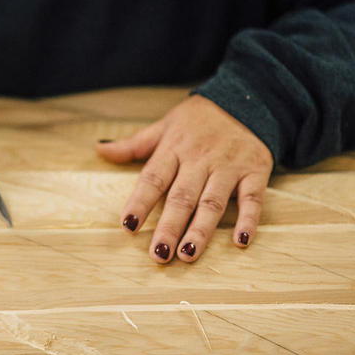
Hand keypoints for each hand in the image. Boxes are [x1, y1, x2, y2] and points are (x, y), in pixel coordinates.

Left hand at [96, 95, 272, 263]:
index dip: (140, 202)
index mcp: (174, 148)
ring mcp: (228, 167)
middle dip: (169, 227)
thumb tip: (100, 149)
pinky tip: (241, 241)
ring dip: (201, 229)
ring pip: (212, 202)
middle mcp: (200, 160)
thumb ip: (134, 144)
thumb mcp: (165, 125)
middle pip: (181, 197)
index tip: (128, 225)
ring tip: (188, 254)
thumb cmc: (200, 118)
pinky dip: (248, 220)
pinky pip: (252, 199)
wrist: (247, 99)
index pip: (153, 179)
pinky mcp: (255, 172)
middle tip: (159, 255)